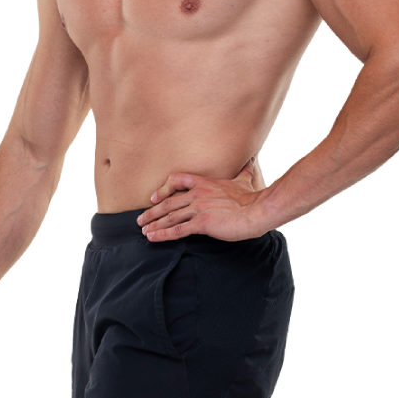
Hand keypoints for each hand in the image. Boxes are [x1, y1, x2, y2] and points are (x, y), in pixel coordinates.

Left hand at [136, 161, 267, 241]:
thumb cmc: (252, 197)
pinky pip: (178, 230)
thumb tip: (251, 159)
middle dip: (152, 212)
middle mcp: (198, 194)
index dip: (164, 189)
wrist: (258, 210)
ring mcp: (199, 208)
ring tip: (144, 231)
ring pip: (170, 216)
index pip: (177, 180)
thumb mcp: (245, 180)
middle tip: (140, 219)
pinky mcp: (202, 223)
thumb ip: (244, 170)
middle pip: (169, 202)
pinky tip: (153, 238)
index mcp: (205, 183)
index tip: (154, 197)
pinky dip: (163, 234)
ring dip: (154, 224)